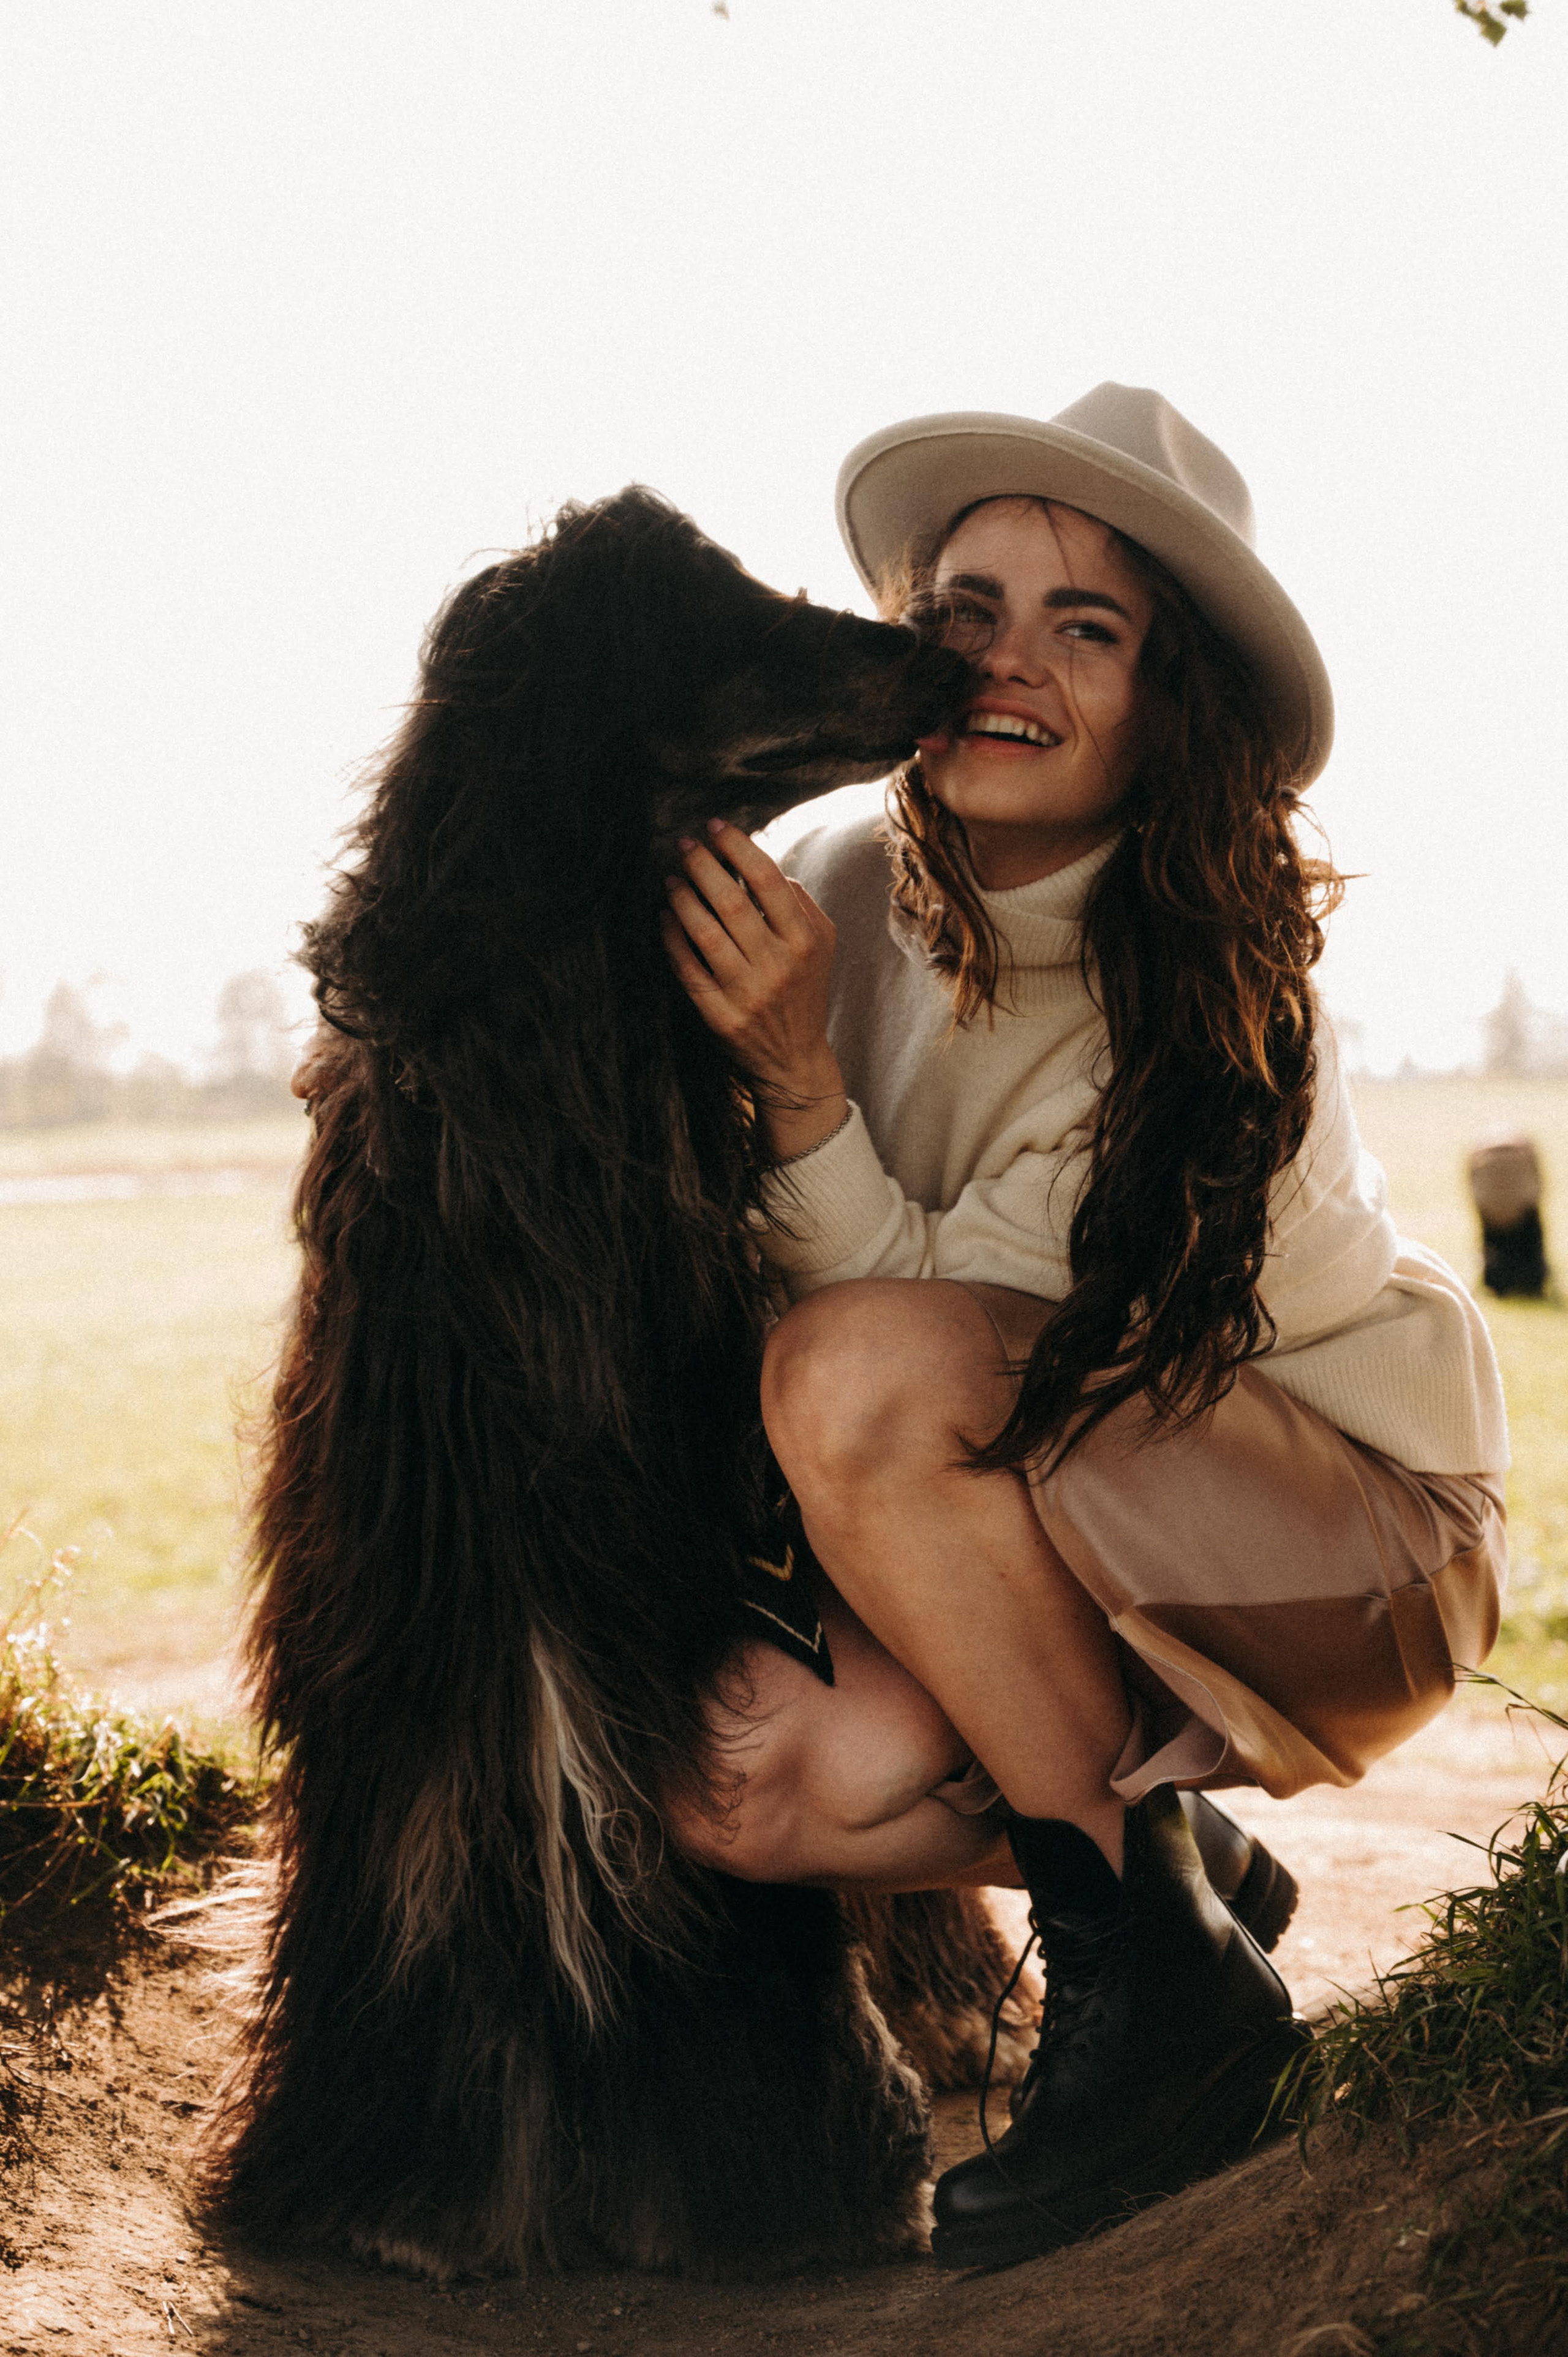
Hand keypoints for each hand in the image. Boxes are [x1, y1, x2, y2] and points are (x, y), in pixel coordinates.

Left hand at [660, 819, 847, 1161]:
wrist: (794, 1059)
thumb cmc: (804, 989)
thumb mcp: (822, 945)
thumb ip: (801, 903)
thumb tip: (763, 866)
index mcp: (805, 941)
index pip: (768, 880)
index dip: (738, 847)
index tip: (715, 827)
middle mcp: (778, 965)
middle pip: (732, 902)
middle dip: (703, 865)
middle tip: (684, 845)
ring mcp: (747, 993)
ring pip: (705, 933)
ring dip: (683, 899)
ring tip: (671, 879)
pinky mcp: (720, 1015)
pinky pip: (688, 968)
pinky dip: (672, 938)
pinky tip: (664, 916)